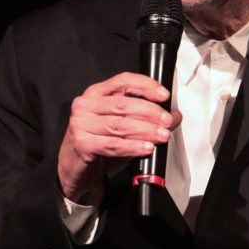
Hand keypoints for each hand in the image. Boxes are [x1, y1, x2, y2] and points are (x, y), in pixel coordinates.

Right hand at [57, 72, 181, 201]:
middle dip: (150, 113)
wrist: (74, 167)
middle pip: (123, 104)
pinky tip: (146, 148)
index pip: (123, 81)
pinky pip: (112, 144)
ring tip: (162, 135)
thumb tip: (174, 115)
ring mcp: (81, 124)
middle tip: (167, 121)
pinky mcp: (82, 143)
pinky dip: (132, 147)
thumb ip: (147, 118)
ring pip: (119, 125)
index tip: (164, 95)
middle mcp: (86, 105)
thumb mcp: (123, 127)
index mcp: (96, 93)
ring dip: (145, 130)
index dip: (146, 85)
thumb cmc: (98, 143)